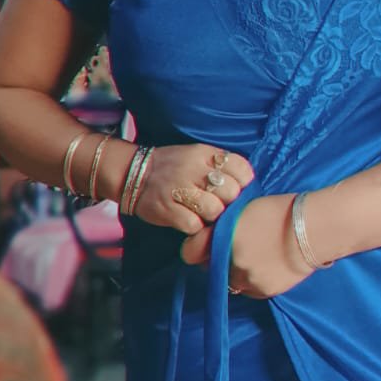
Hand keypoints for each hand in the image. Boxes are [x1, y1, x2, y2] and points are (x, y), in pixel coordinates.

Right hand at [135, 143, 253, 234]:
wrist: (133, 173)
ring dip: (212, 217)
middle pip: (231, 192)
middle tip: (217, 204)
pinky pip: (194, 225)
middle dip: (228, 203)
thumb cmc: (173, 168)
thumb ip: (221, 167)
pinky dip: (195, 227)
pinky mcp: (167, 209)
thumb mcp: (197, 156)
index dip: (243, 183)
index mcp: (204, 153)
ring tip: (202, 213)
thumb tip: (247, 189)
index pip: (240, 168)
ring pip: (215, 210)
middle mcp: (193, 168)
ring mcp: (179, 188)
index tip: (235, 189)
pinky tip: (188, 219)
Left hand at [180, 194, 313, 297]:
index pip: (190, 251)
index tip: (200, 246)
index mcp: (222, 237)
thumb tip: (212, 236)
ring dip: (236, 271)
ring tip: (256, 257)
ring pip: (230, 280)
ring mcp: (246, 279)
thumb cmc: (282, 211)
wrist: (314, 229)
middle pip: (212, 267)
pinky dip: (253, 280)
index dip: (195, 247)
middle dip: (218, 259)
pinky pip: (249, 289)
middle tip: (236, 248)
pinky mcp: (263, 291)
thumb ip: (224, 226)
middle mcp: (229, 261)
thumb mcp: (245, 210)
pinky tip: (267, 265)